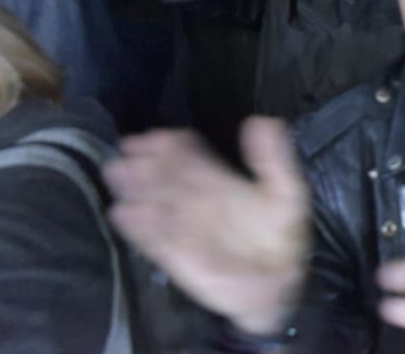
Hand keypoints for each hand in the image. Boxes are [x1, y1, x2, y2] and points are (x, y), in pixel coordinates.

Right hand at [105, 118, 310, 336]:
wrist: (277, 283)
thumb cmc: (282, 235)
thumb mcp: (286, 191)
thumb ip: (272, 158)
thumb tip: (259, 121)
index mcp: (221, 183)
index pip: (190, 158)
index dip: (172, 145)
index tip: (154, 135)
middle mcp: (198, 201)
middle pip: (166, 178)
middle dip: (147, 163)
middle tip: (126, 148)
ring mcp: (186, 227)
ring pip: (156, 203)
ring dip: (137, 188)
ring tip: (118, 173)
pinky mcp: (177, 255)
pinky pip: (155, 238)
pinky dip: (139, 226)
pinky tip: (123, 213)